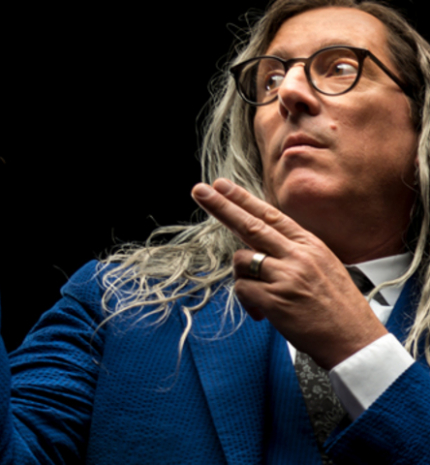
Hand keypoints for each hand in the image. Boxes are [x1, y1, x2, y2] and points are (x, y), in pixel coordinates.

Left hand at [192, 178, 387, 369]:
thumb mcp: (322, 265)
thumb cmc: (338, 306)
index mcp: (309, 244)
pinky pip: (242, 289)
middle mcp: (297, 255)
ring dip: (243, 276)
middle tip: (200, 191)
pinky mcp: (275, 300)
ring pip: (242, 260)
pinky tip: (260, 312)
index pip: (270, 214)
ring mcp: (286, 276)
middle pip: (250, 225)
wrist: (355, 341)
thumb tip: (258, 243)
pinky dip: (245, 300)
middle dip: (221, 206)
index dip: (243, 199)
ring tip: (260, 296)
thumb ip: (292, 250)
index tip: (222, 185)